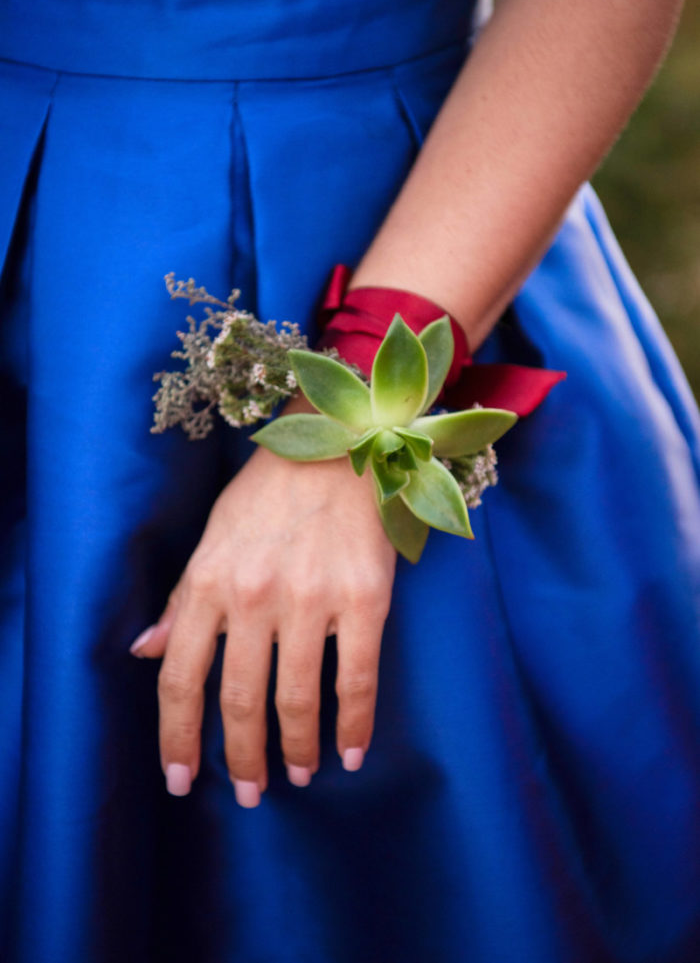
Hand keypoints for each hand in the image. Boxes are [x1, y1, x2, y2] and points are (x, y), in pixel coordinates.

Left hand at [129, 398, 396, 806]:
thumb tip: (145, 654)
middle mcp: (256, 595)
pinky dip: (353, 725)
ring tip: (297, 774)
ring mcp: (313, 599)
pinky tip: (348, 753)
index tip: (181, 778)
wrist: (337, 446)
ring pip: (297, 698)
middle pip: (239, 699)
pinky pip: (357, 678)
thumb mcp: (211, 538)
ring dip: (295, 748)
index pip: (181, 677)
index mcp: (210, 581)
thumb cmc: (268, 493)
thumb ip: (182, 601)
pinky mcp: (365, 599)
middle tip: (248, 793)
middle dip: (241, 758)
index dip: (178, 736)